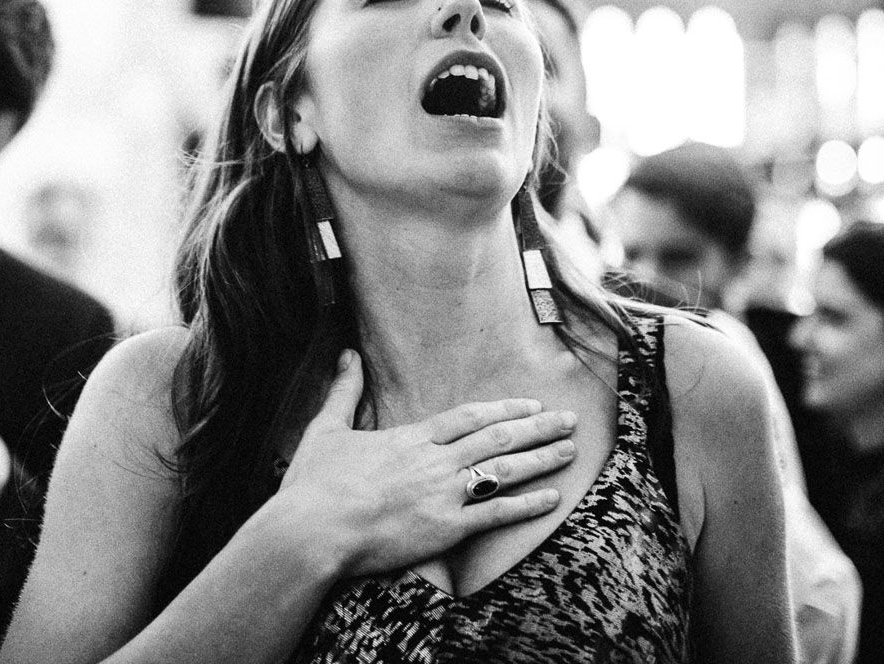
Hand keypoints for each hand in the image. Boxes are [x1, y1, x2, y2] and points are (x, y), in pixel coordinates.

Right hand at [277, 350, 575, 577]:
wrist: (312, 530)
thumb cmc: (314, 484)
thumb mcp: (325, 429)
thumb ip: (343, 391)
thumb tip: (348, 353)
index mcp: (410, 438)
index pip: (469, 416)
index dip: (504, 409)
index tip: (532, 404)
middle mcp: (434, 462)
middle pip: (496, 437)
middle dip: (537, 428)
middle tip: (569, 420)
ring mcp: (443, 495)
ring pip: (504, 470)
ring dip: (541, 459)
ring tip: (571, 450)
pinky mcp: (445, 530)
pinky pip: (496, 514)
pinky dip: (528, 505)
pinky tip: (554, 498)